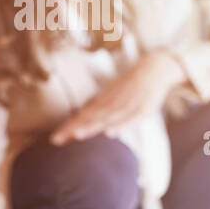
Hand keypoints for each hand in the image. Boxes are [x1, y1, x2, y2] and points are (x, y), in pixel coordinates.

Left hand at [50, 51, 185, 144]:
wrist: (155, 69)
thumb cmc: (133, 85)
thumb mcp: (116, 94)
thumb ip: (102, 108)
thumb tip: (87, 122)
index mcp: (105, 100)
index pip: (83, 115)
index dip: (69, 126)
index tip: (54, 139)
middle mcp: (112, 102)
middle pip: (90, 117)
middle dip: (74, 128)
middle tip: (56, 139)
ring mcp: (127, 105)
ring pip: (107, 118)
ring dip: (92, 126)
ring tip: (77, 135)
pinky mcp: (143, 108)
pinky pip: (129, 119)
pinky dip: (120, 126)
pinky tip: (110, 133)